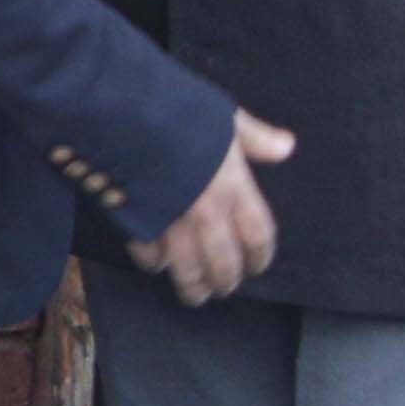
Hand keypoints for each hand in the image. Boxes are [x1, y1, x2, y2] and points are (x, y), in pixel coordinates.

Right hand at [141, 112, 296, 304]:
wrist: (118, 112)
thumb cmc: (174, 110)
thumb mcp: (221, 116)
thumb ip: (254, 136)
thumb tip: (287, 148)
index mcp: (232, 187)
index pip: (258, 234)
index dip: (260, 255)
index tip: (257, 267)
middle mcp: (206, 212)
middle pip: (224, 260)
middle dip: (226, 279)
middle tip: (224, 288)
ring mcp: (170, 222)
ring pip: (188, 268)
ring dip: (193, 286)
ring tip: (195, 296)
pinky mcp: (135, 223)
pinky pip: (147, 254)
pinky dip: (153, 263)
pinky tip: (156, 265)